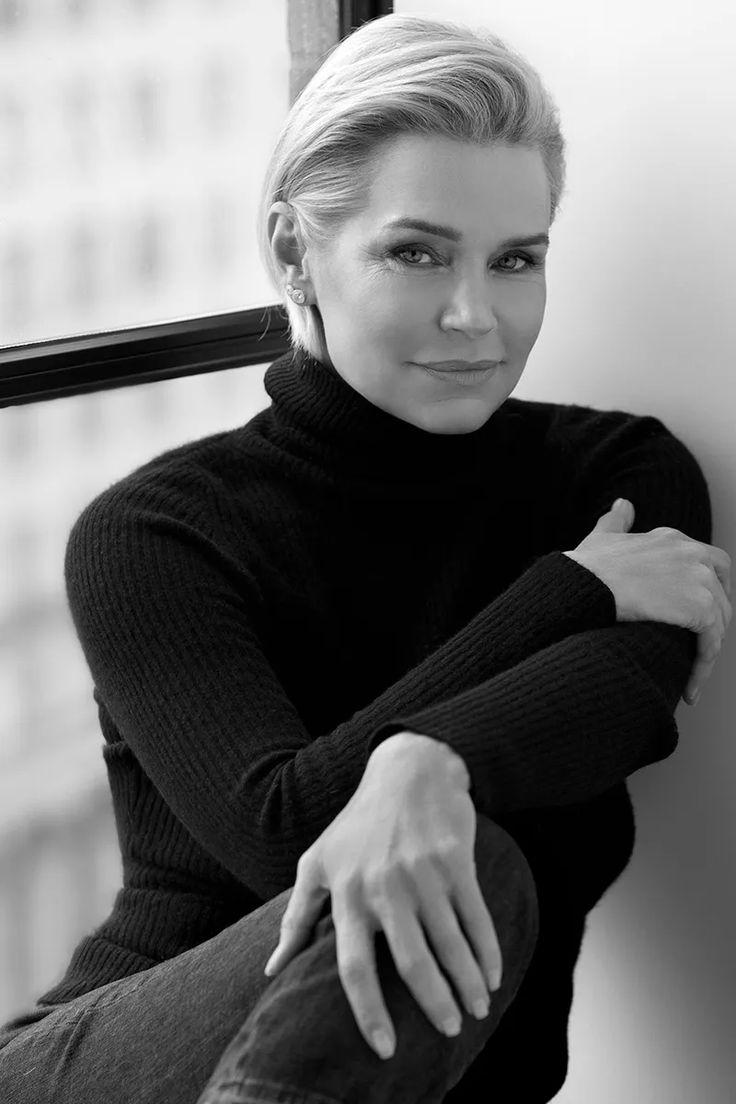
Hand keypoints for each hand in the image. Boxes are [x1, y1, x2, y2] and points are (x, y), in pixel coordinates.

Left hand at [263, 734, 501, 1059]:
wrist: (407, 769)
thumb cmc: (357, 824)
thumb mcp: (316, 863)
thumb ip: (295, 918)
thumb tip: (271, 970)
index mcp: (347, 893)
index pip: (353, 966)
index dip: (368, 1011)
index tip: (385, 1047)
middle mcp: (384, 887)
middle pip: (411, 962)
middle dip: (434, 1005)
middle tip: (449, 1032)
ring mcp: (423, 873)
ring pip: (450, 944)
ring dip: (467, 984)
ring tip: (476, 1009)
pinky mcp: (456, 861)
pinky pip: (476, 916)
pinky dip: (488, 950)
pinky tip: (492, 974)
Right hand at [564, 498, 731, 705]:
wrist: (583, 586)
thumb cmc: (584, 569)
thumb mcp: (602, 539)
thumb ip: (615, 522)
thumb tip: (622, 504)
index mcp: (670, 538)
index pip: (704, 561)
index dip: (703, 588)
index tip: (691, 613)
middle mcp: (691, 552)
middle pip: (721, 587)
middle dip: (715, 616)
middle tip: (698, 645)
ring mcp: (699, 578)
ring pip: (718, 620)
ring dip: (706, 650)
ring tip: (690, 676)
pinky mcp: (702, 607)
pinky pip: (711, 643)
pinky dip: (703, 667)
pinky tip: (690, 688)